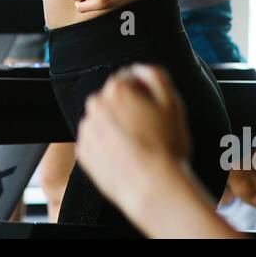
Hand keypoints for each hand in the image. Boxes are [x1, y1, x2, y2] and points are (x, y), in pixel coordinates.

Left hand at [77, 64, 191, 214]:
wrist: (152, 188)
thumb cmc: (165, 147)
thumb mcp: (172, 102)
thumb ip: (154, 75)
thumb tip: (138, 68)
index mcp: (116, 89)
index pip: (129, 81)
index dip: (144, 95)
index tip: (153, 112)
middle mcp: (95, 105)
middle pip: (113, 100)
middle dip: (128, 110)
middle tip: (147, 130)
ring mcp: (87, 130)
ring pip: (104, 122)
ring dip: (116, 128)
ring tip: (137, 147)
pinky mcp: (83, 153)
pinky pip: (96, 143)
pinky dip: (107, 147)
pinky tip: (125, 157)